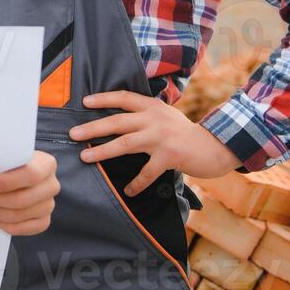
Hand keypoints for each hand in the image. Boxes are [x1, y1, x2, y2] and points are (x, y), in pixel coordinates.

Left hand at [0, 150, 57, 235]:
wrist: (20, 173)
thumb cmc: (13, 163)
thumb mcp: (9, 155)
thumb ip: (0, 160)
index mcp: (46, 164)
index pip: (31, 174)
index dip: (8, 182)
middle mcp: (51, 185)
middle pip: (22, 199)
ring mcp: (48, 205)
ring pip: (18, 215)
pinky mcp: (42, 221)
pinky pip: (20, 228)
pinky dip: (1, 223)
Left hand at [69, 90, 239, 195]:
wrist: (216, 146)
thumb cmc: (186, 133)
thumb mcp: (167, 116)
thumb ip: (147, 115)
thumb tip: (121, 118)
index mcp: (152, 106)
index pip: (124, 98)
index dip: (104, 98)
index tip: (84, 101)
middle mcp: (154, 119)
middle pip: (117, 121)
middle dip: (93, 127)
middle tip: (73, 134)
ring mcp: (161, 137)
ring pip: (126, 143)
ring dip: (103, 151)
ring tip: (86, 157)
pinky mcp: (170, 156)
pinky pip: (147, 172)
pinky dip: (137, 183)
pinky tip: (128, 191)